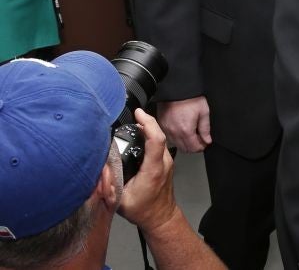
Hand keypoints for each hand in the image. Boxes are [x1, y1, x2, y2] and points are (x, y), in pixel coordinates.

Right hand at [117, 109, 179, 231]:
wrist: (160, 217)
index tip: (138, 113)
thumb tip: (99, 170)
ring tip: (134, 122)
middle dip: (146, 121)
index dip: (148, 123)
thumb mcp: (120, 200)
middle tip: (133, 115)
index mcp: (153, 169)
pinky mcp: (166, 162)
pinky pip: (159, 143)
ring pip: (160, 138)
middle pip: (158, 134)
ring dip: (149, 127)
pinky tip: (140, 133)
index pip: (156, 140)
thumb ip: (109, 185)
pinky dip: (150, 134)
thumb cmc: (143, 210)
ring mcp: (167, 161)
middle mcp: (163, 163)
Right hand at [157, 97, 211, 152]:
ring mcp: (166, 129)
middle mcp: (173, 132)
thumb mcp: (204, 112)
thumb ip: (205, 129)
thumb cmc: (190, 97)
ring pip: (176, 144)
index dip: (201, 147)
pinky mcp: (161, 124)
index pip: (193, 148)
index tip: (204, 143)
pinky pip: (169, 136)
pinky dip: (176, 136)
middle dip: (193, 146)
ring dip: (184, 142)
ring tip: (191, 133)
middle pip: (184, 148)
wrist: (176, 88)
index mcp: (185, 130)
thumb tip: (207, 140)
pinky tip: (181, 129)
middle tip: (199, 139)